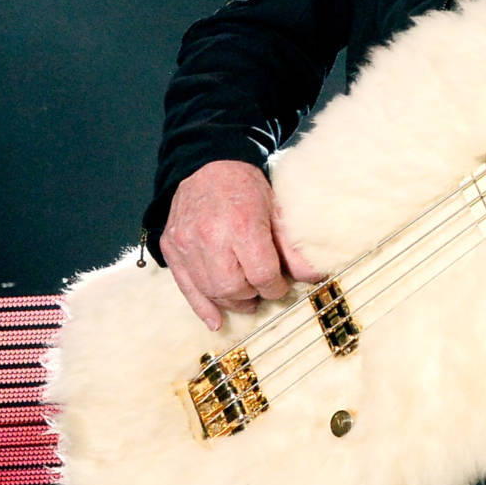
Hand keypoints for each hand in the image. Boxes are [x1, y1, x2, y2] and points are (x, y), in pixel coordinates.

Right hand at [160, 159, 320, 331]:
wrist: (208, 165)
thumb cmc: (247, 187)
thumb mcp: (277, 210)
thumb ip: (292, 248)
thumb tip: (315, 276)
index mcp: (243, 225)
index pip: (262, 274)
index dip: (275, 286)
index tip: (281, 285)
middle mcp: (210, 237)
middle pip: (233, 287)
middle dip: (252, 296)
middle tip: (263, 293)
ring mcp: (186, 244)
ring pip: (210, 290)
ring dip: (230, 302)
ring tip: (246, 301)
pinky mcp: (171, 248)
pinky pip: (185, 286)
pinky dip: (201, 306)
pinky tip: (215, 320)